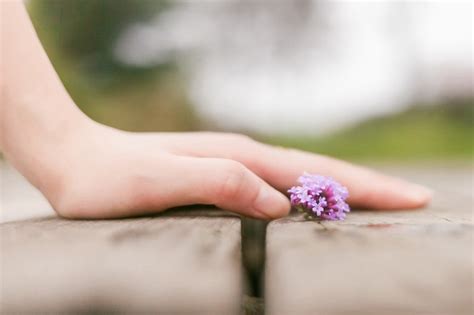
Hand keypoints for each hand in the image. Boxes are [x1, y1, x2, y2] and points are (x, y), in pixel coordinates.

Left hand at [42, 122, 431, 218]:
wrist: (76, 159)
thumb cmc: (111, 178)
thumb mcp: (161, 183)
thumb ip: (222, 184)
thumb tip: (281, 205)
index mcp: (237, 159)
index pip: (315, 175)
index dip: (364, 188)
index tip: (408, 198)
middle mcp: (240, 156)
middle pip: (318, 171)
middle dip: (368, 185)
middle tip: (413, 198)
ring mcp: (231, 162)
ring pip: (302, 175)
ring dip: (344, 187)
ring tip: (379, 199)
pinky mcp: (219, 172)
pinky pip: (278, 183)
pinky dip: (309, 192)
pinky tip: (314, 201)